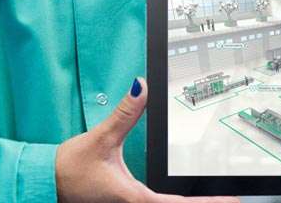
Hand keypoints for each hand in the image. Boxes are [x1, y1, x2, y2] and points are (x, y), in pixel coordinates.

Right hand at [55, 77, 238, 202]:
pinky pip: (156, 202)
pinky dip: (174, 199)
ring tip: (216, 198)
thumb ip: (124, 113)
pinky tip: (182, 194)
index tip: (228, 200)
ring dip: (189, 202)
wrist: (48, 181)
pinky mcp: (126, 199)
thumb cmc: (70, 167)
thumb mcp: (101, 137)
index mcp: (134, 196)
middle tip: (232, 200)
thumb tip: (141, 87)